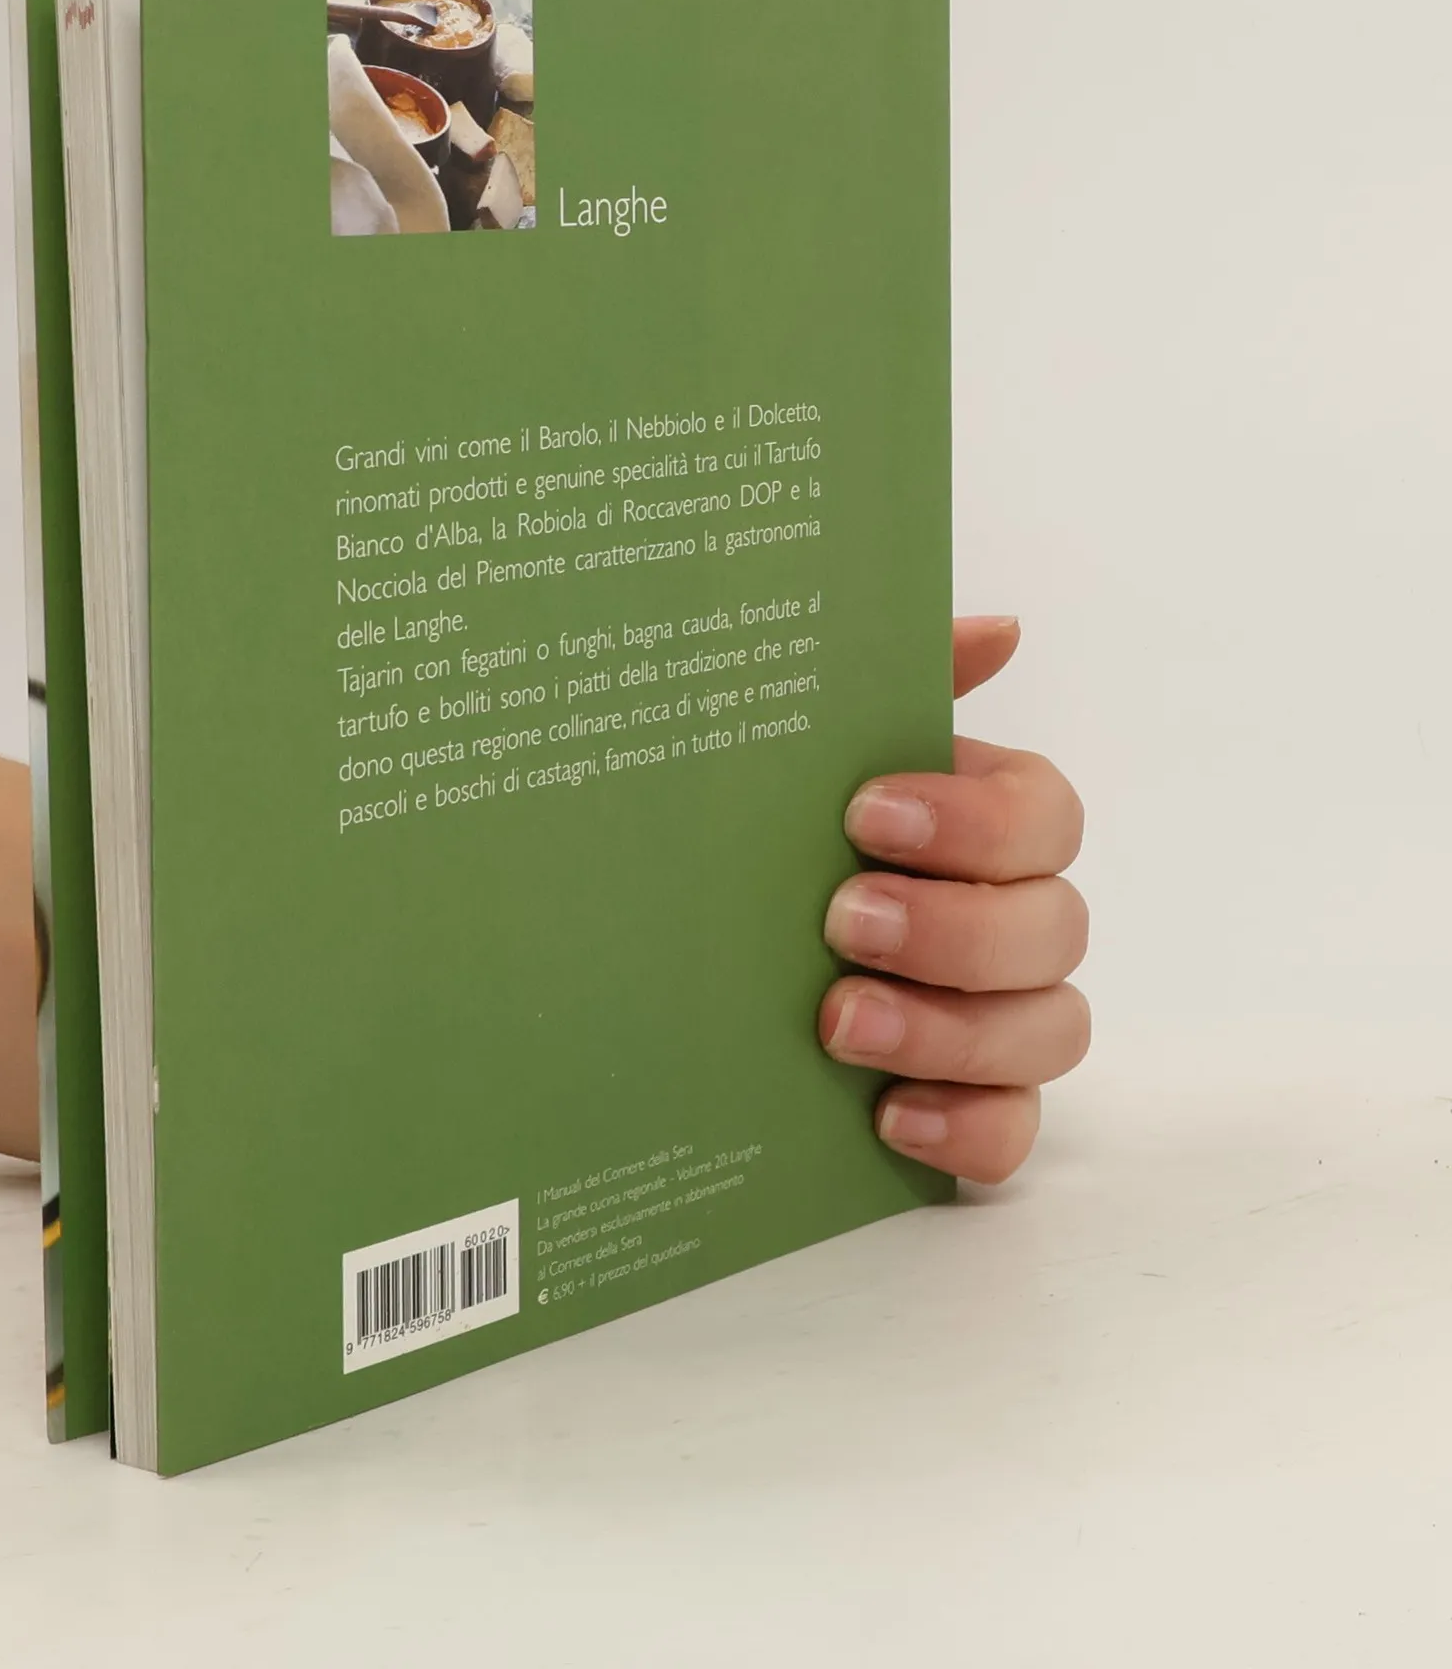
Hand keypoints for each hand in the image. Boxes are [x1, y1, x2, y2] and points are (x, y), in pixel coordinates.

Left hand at [818, 616, 1087, 1183]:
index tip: (865, 814)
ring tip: (841, 1023)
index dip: (974, 820)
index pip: (1046, 818)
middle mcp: (1017, 923)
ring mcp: (1006, 1021)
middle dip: (953, 929)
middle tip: (842, 923)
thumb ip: (903, 683)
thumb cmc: (792, 837)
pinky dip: (965, 1128)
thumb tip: (999, 629)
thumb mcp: (820, 753)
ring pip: (1050, 1031)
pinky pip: (1014, 1132)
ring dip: (950, 1029)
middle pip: (1056, 928)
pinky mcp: (975, 1106)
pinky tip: (886, 1117)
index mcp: (990, 828)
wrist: (705, 956)